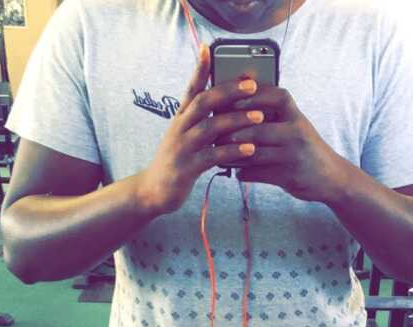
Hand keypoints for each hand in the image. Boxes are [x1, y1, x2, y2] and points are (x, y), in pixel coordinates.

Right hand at [137, 45, 266, 214]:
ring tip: (259, 116)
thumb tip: (224, 109)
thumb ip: (200, 123)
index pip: (190, 89)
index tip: (208, 49)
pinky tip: (250, 149)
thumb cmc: (176, 162)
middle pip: (203, 102)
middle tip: (253, 84)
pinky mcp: (187, 168)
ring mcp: (182, 148)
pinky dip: (232, 151)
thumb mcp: (184, 138)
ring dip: (236, 120)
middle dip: (228, 91)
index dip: (199, 69)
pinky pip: (212, 156)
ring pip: (210, 128)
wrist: (153, 191)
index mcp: (180, 119)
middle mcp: (179, 129)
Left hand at [221, 85, 345, 202]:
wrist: (331, 177)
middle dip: (233, 130)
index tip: (231, 97)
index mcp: (297, 116)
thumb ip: (274, 116)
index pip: (276, 96)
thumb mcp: (296, 127)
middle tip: (214, 131)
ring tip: (219, 152)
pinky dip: (243, 173)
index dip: (252, 95)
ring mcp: (292, 156)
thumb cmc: (306, 148)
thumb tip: (235, 105)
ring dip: (233, 154)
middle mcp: (297, 133)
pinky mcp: (287, 176)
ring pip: (254, 153)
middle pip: (258, 128)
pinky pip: (257, 174)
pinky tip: (236, 171)